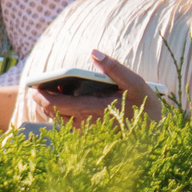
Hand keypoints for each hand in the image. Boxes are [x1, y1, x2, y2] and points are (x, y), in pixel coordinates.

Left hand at [29, 51, 159, 128]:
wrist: (158, 136)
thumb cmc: (146, 108)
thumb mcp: (135, 84)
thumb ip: (114, 68)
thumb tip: (94, 53)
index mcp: (94, 110)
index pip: (58, 105)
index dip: (42, 96)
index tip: (32, 87)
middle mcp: (88, 125)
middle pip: (55, 113)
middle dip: (43, 101)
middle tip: (38, 88)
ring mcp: (89, 133)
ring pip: (62, 121)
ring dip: (53, 108)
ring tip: (53, 93)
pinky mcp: (93, 138)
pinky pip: (71, 127)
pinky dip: (64, 116)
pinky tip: (67, 104)